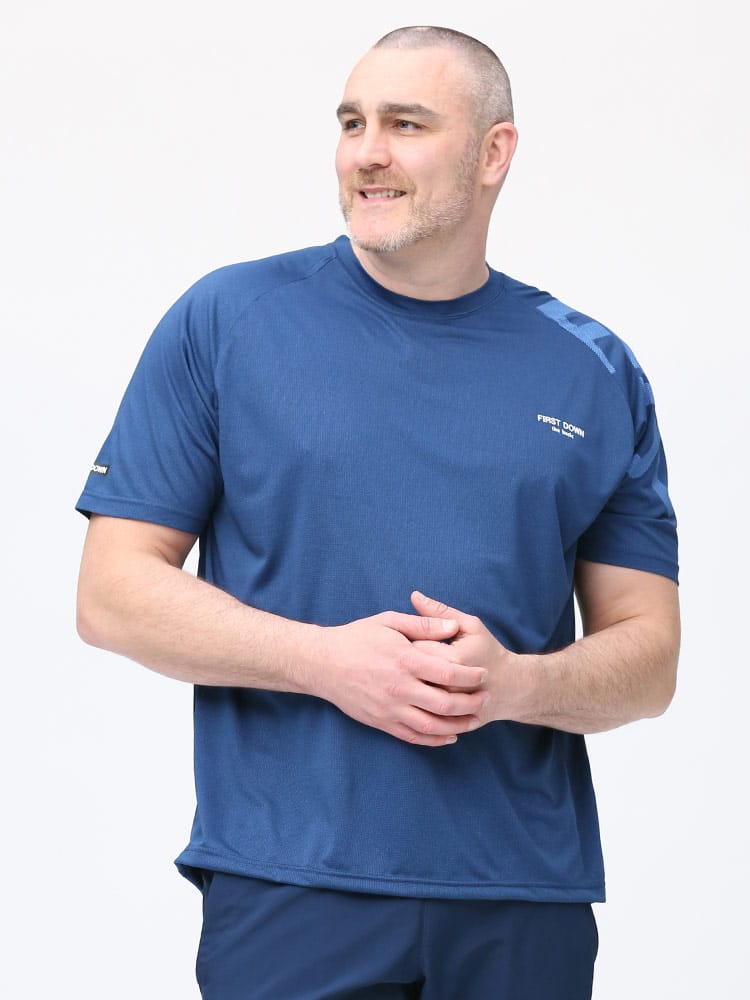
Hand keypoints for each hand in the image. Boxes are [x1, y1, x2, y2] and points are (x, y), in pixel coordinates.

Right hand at [312, 610, 488, 746]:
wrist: (322, 663)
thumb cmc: (357, 638)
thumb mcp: (389, 621)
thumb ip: (423, 625)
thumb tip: (453, 626)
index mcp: (403, 661)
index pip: (447, 673)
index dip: (470, 676)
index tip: (483, 675)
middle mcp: (398, 688)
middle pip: (444, 704)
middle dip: (470, 704)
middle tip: (485, 699)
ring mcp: (389, 709)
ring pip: (432, 726)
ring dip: (458, 726)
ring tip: (474, 720)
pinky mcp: (381, 722)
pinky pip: (413, 736)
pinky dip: (434, 739)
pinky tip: (449, 736)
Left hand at [410, 591, 525, 729]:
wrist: (511, 688)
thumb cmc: (488, 652)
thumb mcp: (470, 626)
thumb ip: (440, 612)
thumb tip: (414, 595)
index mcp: (452, 659)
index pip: (414, 648)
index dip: (408, 642)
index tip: (413, 640)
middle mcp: (448, 686)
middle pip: (410, 674)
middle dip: (406, 665)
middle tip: (413, 659)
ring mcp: (448, 708)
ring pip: (413, 695)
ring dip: (410, 685)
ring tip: (416, 676)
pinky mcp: (447, 721)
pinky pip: (422, 714)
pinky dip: (416, 704)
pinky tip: (420, 693)